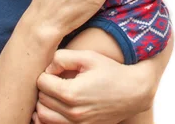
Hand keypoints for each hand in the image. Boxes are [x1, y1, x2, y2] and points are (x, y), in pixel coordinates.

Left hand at [33, 50, 150, 123]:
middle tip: (55, 79)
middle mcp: (72, 113)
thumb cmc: (110, 71)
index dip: (46, 73)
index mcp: (71, 93)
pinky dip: (49, 117)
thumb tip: (48, 68)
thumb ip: (63, 57)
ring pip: (43, 116)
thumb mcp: (88, 56)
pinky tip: (56, 106)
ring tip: (54, 92)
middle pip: (41, 99)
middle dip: (44, 87)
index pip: (41, 83)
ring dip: (44, 103)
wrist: (133, 92)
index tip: (56, 70)